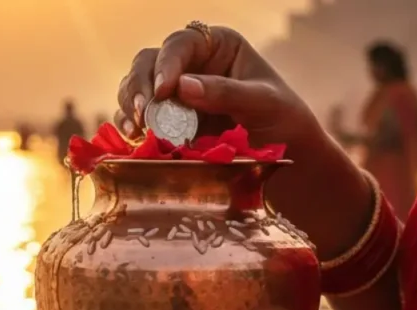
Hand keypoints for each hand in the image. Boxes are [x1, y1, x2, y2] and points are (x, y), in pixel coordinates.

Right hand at [112, 26, 378, 273]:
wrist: (286, 158)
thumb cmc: (283, 121)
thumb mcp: (263, 103)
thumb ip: (225, 92)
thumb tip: (182, 87)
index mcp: (217, 46)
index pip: (181, 44)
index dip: (167, 64)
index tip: (164, 91)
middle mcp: (190, 65)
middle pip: (148, 63)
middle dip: (141, 86)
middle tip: (146, 113)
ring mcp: (175, 94)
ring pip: (137, 88)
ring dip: (131, 106)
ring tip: (138, 128)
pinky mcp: (167, 122)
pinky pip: (138, 117)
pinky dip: (131, 125)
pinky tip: (134, 137)